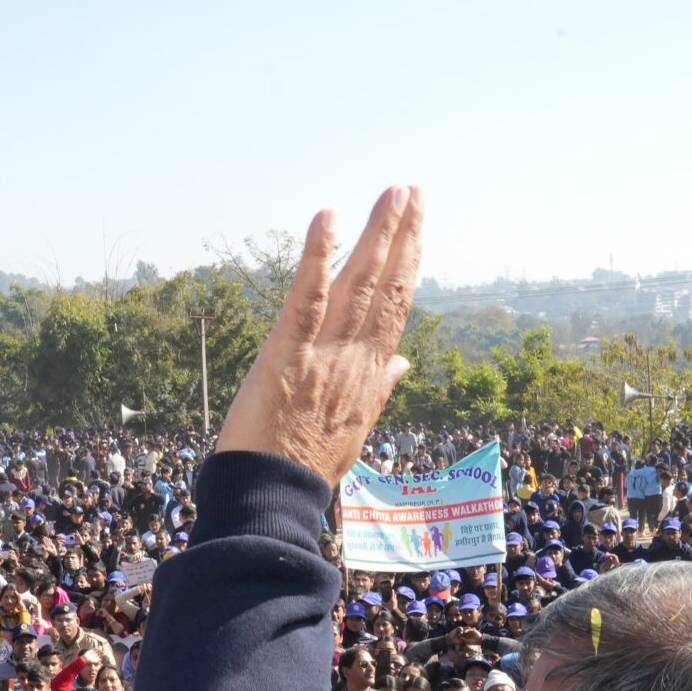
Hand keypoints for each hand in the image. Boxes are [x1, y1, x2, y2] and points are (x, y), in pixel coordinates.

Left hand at [215, 186, 425, 485]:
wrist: (272, 499)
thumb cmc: (306, 466)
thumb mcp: (354, 428)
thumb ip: (380, 388)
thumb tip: (403, 362)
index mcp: (369, 376)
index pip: (396, 309)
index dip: (409, 265)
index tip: (419, 228)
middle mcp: (355, 361)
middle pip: (386, 289)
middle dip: (402, 237)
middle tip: (413, 191)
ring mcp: (324, 357)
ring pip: (358, 286)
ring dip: (376, 235)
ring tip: (392, 193)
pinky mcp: (286, 355)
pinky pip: (306, 299)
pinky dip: (318, 257)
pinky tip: (329, 217)